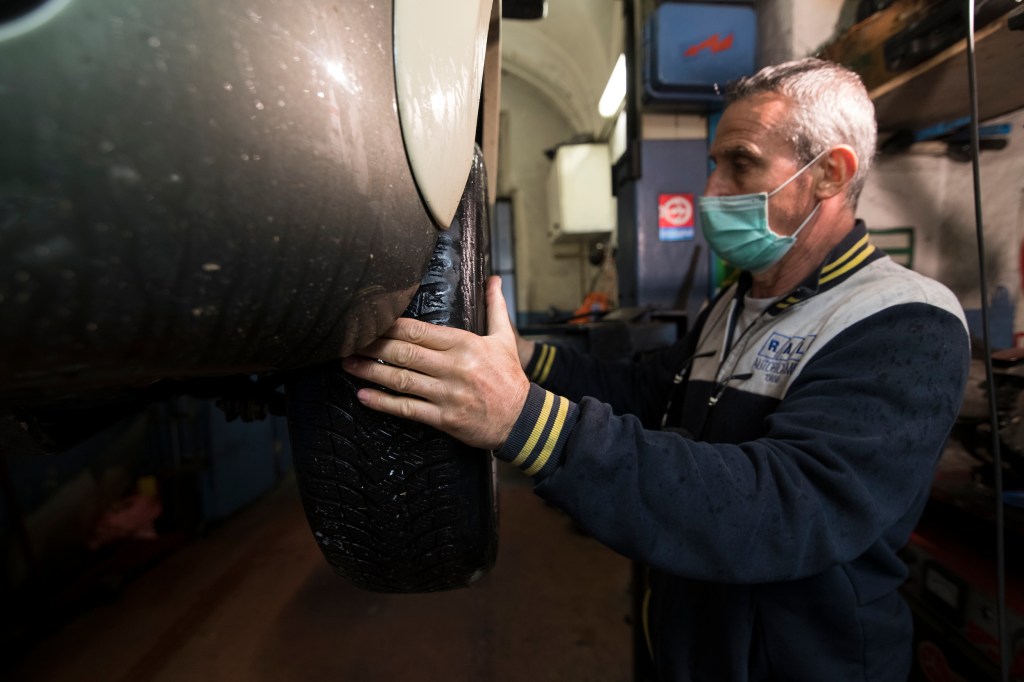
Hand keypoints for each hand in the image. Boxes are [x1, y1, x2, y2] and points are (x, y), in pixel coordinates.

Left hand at [342, 276, 530, 449]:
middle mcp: (453, 368)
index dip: (390, 326)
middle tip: (349, 341)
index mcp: (464, 345)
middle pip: (404, 352)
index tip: (370, 320)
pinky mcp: (444, 418)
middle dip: (373, 346)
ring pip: (401, 379)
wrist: (523, 419)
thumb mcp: (504, 340)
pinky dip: (383, 403)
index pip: (419, 331)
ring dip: (370, 371)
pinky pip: (408, 409)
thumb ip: (495, 308)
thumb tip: (493, 279)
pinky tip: (364, 396)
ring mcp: (447, 394)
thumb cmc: (510, 378)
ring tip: (348, 364)